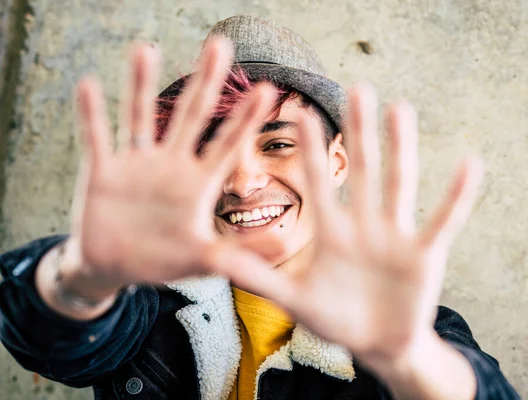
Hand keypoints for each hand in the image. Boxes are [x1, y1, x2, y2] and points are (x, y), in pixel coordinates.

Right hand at [65, 39, 277, 292]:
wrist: (114, 267)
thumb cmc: (163, 261)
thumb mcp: (203, 260)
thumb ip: (235, 256)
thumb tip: (278, 251)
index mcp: (198, 183)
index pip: (226, 145)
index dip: (245, 119)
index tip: (268, 90)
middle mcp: (170, 165)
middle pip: (190, 116)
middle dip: (205, 82)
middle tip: (220, 44)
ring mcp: (136, 165)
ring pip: (139, 117)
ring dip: (140, 84)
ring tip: (146, 49)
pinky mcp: (103, 172)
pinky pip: (97, 138)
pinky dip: (92, 115)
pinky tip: (89, 85)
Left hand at [222, 86, 481, 398]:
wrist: (377, 344)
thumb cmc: (335, 321)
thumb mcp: (295, 300)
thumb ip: (260, 278)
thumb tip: (214, 260)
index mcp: (331, 232)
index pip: (318, 183)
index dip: (308, 150)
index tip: (298, 111)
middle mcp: (364, 225)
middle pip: (363, 170)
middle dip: (359, 132)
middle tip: (357, 88)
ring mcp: (395, 236)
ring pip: (399, 184)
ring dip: (401, 147)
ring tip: (401, 109)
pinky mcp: (425, 254)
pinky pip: (443, 221)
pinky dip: (457, 196)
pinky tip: (470, 164)